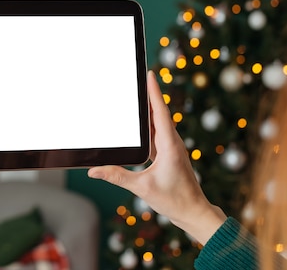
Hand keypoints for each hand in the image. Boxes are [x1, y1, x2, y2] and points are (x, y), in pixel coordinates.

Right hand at [87, 71, 226, 244]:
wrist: (193, 213)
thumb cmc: (174, 200)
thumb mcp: (141, 188)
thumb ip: (116, 176)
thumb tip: (94, 170)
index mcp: (169, 145)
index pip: (161, 112)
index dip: (154, 92)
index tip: (150, 74)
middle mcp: (172, 143)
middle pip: (160, 113)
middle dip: (149, 95)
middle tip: (138, 78)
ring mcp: (171, 148)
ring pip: (159, 122)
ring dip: (149, 109)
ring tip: (137, 95)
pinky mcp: (169, 154)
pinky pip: (157, 133)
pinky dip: (148, 124)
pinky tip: (139, 123)